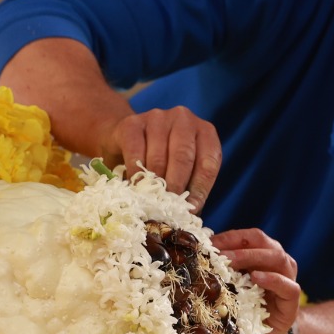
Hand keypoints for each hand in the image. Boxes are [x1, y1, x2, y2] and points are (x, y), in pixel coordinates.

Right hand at [102, 107, 221, 210]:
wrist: (126, 137)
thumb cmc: (162, 159)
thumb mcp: (184, 171)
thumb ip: (190, 188)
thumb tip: (190, 216)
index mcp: (205, 132)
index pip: (208, 163)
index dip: (200, 189)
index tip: (190, 209)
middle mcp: (184, 119)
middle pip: (183, 157)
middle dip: (176, 186)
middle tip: (169, 207)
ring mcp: (157, 117)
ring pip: (159, 157)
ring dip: (155, 183)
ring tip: (152, 201)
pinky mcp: (132, 122)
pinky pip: (135, 153)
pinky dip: (136, 175)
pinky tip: (136, 187)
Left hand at [211, 228, 299, 333]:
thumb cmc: (240, 314)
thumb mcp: (228, 288)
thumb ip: (222, 270)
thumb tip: (198, 254)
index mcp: (263, 258)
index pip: (251, 238)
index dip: (231, 237)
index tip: (210, 244)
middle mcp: (278, 266)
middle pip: (266, 243)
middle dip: (241, 246)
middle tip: (219, 255)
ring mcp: (287, 283)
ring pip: (280, 259)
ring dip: (253, 257)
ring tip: (232, 262)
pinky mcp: (291, 304)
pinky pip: (289, 286)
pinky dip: (273, 279)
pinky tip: (257, 278)